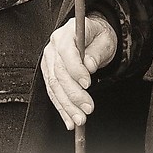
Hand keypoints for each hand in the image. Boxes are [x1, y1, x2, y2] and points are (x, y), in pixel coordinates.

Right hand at [42, 14, 117, 129]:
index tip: (87, 84)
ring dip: (67, 106)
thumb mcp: (105, 40)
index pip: (67, 52)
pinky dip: (61, 108)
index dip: (75, 69)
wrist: (91, 36)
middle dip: (73, 94)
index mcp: (67, 33)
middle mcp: (54, 46)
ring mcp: (49, 60)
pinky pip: (53, 93)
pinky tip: (69, 120)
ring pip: (54, 86)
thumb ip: (96, 52)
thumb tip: (89, 65)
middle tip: (88, 109)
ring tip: (80, 119)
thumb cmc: (98, 36)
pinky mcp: (48, 72)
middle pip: (59, 73)